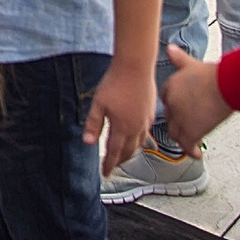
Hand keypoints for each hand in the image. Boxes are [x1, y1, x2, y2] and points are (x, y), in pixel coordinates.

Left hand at [88, 57, 155, 173]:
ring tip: (123, 154)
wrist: (136, 66)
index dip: (109, 164)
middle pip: (128, 151)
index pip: (114, 152)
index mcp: (122, 128)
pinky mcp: (151, 111)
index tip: (105, 173)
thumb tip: (88, 142)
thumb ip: (94, 124)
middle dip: (120, 160)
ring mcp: (146, 120)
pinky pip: (146, 132)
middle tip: (113, 166)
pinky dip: (140, 139)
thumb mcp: (99, 104)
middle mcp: (137, 127)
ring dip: (130, 151)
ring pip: (139, 143)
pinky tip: (136, 135)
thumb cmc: (116, 82)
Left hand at [159, 44, 233, 156]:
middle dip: (178, 122)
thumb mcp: (193, 64)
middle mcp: (171, 104)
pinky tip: (196, 154)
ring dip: (183, 137)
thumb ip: (179, 59)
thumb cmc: (215, 74)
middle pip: (170, 118)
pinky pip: (187, 145)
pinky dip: (191, 151)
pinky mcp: (191, 132)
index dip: (175, 106)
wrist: (227, 84)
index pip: (167, 100)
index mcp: (170, 87)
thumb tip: (171, 49)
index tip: (181, 110)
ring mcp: (180, 119)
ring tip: (189, 141)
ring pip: (175, 133)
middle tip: (187, 126)